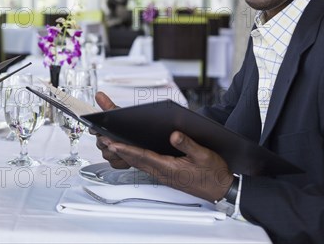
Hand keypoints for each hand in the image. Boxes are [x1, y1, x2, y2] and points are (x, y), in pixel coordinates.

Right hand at [91, 92, 131, 168]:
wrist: (145, 140)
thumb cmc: (131, 126)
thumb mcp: (120, 115)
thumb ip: (108, 106)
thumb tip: (98, 94)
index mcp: (103, 129)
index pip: (93, 129)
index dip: (96, 130)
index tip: (99, 129)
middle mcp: (104, 141)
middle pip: (99, 143)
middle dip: (108, 141)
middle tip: (115, 138)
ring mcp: (110, 153)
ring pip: (106, 155)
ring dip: (116, 151)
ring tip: (124, 147)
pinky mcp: (117, 162)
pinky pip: (114, 164)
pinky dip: (121, 161)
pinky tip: (128, 156)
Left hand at [106, 131, 233, 201]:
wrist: (220, 189)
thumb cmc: (213, 173)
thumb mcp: (204, 155)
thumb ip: (188, 145)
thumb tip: (174, 134)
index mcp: (169, 167)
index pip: (143, 156)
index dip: (127, 150)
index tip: (113, 144)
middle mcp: (161, 171)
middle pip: (135, 158)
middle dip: (118, 148)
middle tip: (103, 138)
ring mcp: (161, 172)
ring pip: (137, 161)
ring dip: (123, 151)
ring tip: (109, 139)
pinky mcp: (164, 172)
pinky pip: (144, 162)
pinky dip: (133, 154)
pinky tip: (128, 147)